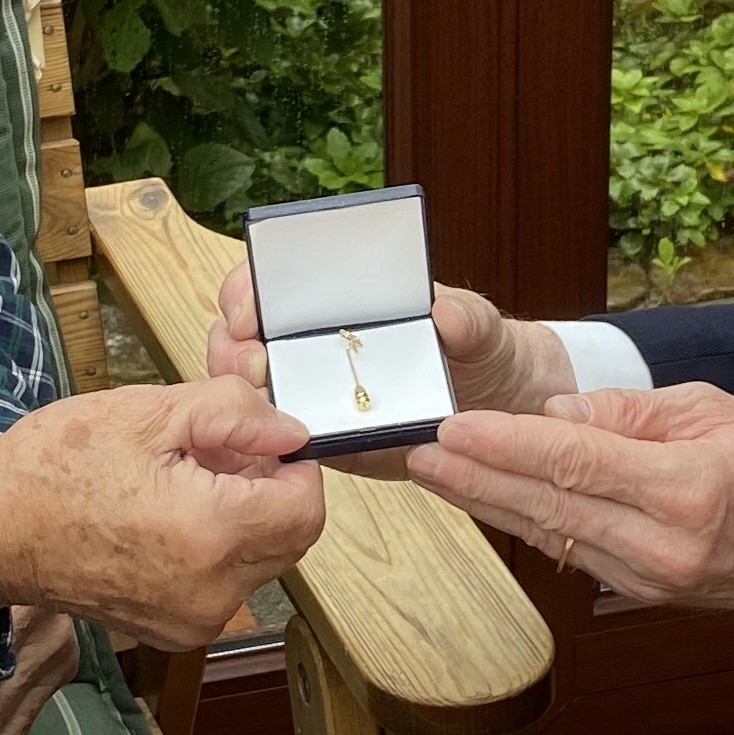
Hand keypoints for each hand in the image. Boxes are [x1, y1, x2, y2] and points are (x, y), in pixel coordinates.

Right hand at [0, 378, 325, 647]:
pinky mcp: (175, 630)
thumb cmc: (52, 470)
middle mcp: (211, 592)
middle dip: (269, 490)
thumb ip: (233, 415)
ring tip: (185, 482)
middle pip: (291, 539)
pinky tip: (169, 515)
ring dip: (243, 519)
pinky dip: (216, 548)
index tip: (262, 441)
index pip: (308, 508)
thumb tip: (290, 431)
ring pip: (262, 561)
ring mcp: (193, 620)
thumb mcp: (146, 413)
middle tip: (217, 454)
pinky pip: (226, 584)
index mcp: (209, 535)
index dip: (295, 465)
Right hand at [205, 266, 577, 475]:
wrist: (500, 408)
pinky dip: (270, 448)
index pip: (271, 282)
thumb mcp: (482, 326)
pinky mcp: (327, 438)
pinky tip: (281, 452)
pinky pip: (283, 442)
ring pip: (252, 394)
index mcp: (340, 297)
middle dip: (233, 351)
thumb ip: (468, 317)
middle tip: (254, 368)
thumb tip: (445, 314)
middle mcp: (315, 342)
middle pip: (243, 339)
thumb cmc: (483, 350)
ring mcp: (314, 392)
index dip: (247, 292)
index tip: (249, 310)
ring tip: (264, 414)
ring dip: (243, 404)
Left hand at [406, 383, 733, 623]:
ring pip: (549, 533)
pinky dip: (527, 522)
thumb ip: (628, 411)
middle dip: (475, 476)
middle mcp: (662, 541)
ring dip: (486, 503)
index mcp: (684, 487)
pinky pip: (572, 550)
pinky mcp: (644, 593)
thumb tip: (556, 411)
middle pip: (546, 504)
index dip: (506, 444)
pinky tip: (489, 501)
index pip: (574, 461)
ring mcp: (650, 576)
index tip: (453, 427)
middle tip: (417, 452)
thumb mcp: (714, 410)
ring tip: (435, 474)